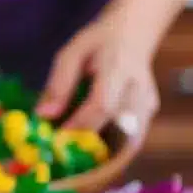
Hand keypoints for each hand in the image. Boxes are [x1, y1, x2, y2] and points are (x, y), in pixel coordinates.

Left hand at [36, 8, 159, 145]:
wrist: (134, 32)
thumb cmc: (98, 43)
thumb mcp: (72, 53)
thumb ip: (58, 84)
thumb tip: (43, 115)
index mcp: (119, 68)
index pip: (102, 104)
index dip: (79, 126)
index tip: (57, 139)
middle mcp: (139, 89)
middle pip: (118, 129)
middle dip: (91, 148)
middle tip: (65, 157)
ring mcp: (149, 103)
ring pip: (128, 142)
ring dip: (104, 155)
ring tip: (80, 160)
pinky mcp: (149, 114)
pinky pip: (131, 141)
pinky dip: (112, 151)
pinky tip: (94, 153)